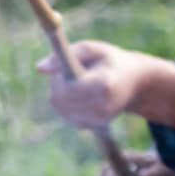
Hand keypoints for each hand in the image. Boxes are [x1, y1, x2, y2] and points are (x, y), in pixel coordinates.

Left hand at [37, 41, 174, 130]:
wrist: (134, 82)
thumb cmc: (111, 60)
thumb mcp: (93, 49)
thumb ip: (69, 54)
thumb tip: (39, 68)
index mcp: (104, 85)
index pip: (68, 88)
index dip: (58, 78)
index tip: (62, 69)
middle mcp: (102, 107)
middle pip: (60, 100)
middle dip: (57, 85)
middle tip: (66, 73)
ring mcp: (98, 120)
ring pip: (60, 108)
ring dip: (61, 93)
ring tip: (76, 81)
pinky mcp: (94, 126)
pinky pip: (66, 114)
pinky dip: (67, 103)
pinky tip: (80, 93)